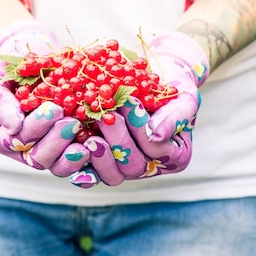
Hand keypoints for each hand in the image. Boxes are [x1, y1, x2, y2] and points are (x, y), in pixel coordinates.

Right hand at [0, 20, 89, 175]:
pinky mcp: (69, 152)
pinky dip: (89, 162)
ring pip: (58, 166)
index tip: (54, 109)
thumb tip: (13, 126)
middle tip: (72, 123)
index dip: (36, 127)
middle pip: (38, 157)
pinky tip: (99, 149)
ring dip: (73, 156)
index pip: (16, 139)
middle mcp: (23, 150)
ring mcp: (48, 153)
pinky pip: (78, 166)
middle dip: (56, 141)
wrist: (38, 64)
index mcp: (1, 136)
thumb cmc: (13, 69)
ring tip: (89, 141)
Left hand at [72, 31, 208, 185]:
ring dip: (99, 155)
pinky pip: (92, 173)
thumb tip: (155, 135)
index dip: (140, 128)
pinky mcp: (104, 163)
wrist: (155, 80)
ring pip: (112, 175)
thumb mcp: (183, 96)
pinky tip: (72, 153)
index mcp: (174, 156)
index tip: (129, 102)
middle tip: (105, 115)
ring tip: (88, 135)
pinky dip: (81, 167)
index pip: (156, 149)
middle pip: (133, 166)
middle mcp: (151, 167)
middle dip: (118, 140)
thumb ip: (175, 116)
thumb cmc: (173, 87)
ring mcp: (126, 167)